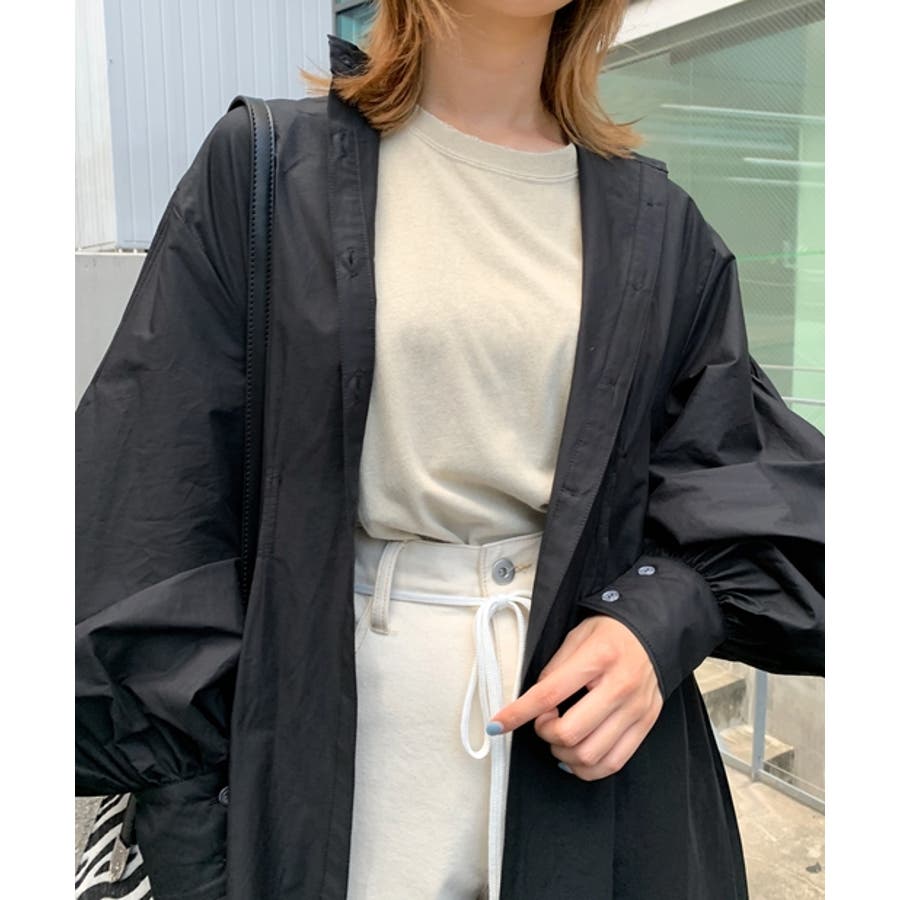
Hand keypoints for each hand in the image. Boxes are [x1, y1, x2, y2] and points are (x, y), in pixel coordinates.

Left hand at [488, 615, 662, 780]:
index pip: (549, 693)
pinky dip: (586, 767)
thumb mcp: (576, 638)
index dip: (518, 713)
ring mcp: (636, 710)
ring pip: (590, 755)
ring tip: (559, 737)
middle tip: (543, 721)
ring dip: (563, 753)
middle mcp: (620, 687)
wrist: (652, 632)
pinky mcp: (646, 725)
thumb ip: (554, 670)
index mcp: (598, 658)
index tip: (497, 724)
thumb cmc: (610, 633)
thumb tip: (532, 704)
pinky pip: (613, 763)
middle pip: (570, 733)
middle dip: (545, 733)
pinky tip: (576, 754)